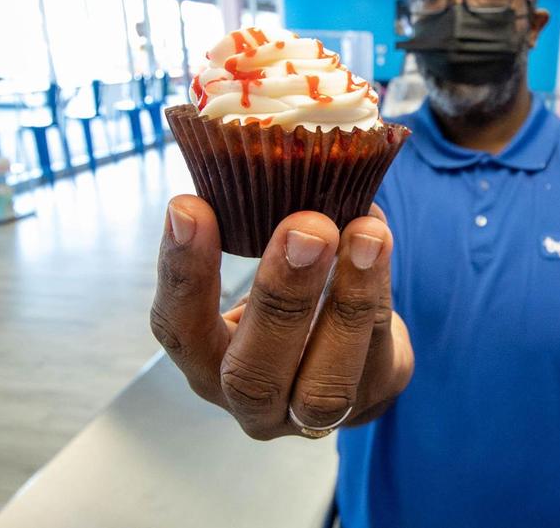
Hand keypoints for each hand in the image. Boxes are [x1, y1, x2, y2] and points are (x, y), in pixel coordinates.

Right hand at [150, 195, 413, 438]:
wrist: (353, 351)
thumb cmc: (292, 296)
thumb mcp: (260, 265)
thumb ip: (255, 223)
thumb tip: (269, 145)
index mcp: (206, 362)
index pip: (178, 329)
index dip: (182, 272)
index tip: (189, 206)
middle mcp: (250, 401)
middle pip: (253, 372)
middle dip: (280, 297)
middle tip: (305, 227)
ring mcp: (311, 413)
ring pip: (325, 383)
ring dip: (347, 303)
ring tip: (365, 232)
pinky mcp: (373, 398)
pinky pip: (378, 351)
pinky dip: (381, 289)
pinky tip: (378, 237)